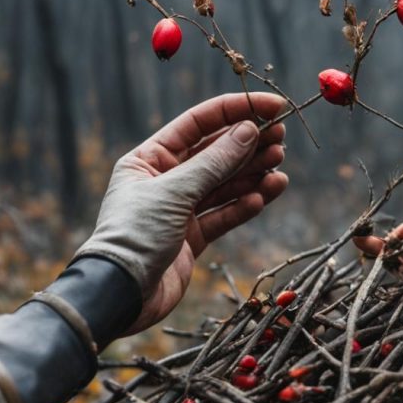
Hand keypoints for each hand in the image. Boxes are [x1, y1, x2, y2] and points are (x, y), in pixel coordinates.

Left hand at [75, 93, 288, 333]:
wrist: (121, 295)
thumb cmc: (135, 236)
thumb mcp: (175, 192)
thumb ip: (214, 162)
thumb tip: (247, 130)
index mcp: (149, 159)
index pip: (199, 124)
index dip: (235, 111)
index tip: (272, 106)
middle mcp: (165, 180)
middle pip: (215, 153)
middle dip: (249, 144)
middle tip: (281, 137)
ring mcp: (179, 209)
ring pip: (225, 184)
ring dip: (253, 174)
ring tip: (280, 166)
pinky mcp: (192, 238)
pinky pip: (225, 214)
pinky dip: (246, 205)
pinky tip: (266, 195)